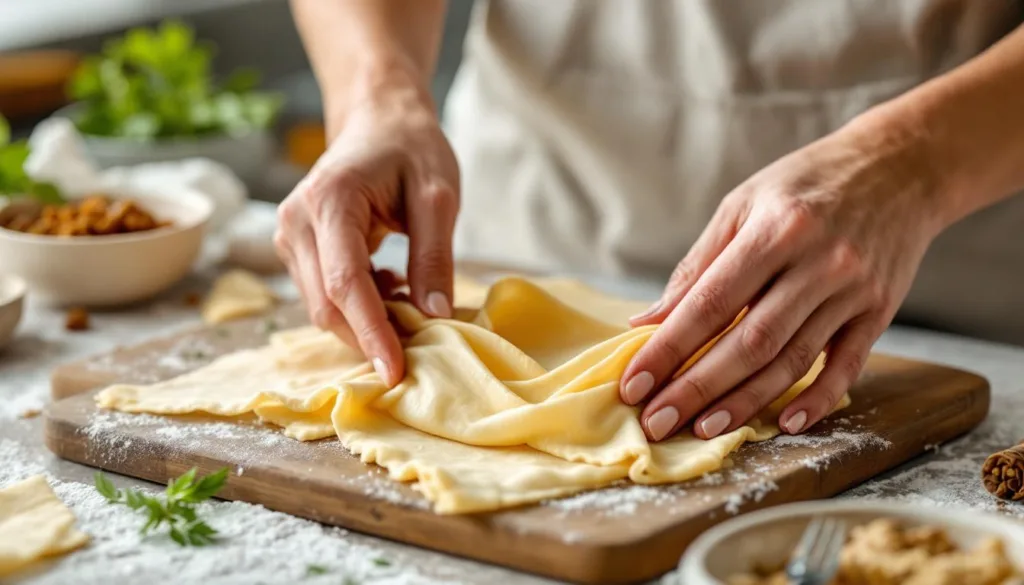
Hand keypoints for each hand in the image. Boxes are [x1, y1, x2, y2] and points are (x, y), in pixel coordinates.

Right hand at [275, 76, 459, 385]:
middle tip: (422, 346)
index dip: (371, 332)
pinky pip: (323, 295)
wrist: (378, 120)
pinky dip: (359, 307)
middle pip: (326, 304)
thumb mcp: (439, 196)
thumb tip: (435, 316)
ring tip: (411, 299)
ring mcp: (289, 236)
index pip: (345, 283)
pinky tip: (391, 285)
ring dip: (366, 323)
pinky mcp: (296, 249)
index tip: (396, 371)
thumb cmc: (411, 148)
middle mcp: (296, 221)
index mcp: (329, 200)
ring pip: (322, 307)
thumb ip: (434, 257)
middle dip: (370, 336)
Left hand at [620, 121, 944, 440]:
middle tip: (656, 422)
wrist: (900, 167)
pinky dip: (818, 400)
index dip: (668, 349)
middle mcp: (817, 263)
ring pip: (791, 360)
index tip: (634, 384)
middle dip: (696, 388)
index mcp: (775, 231)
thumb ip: (697, 266)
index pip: (710, 303)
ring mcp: (853, 291)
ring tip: (702, 429)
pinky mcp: (879, 311)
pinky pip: (847, 366)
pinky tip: (785, 424)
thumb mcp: (743, 204)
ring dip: (744, 402)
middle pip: (749, 342)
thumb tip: (648, 320)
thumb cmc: (806, 183)